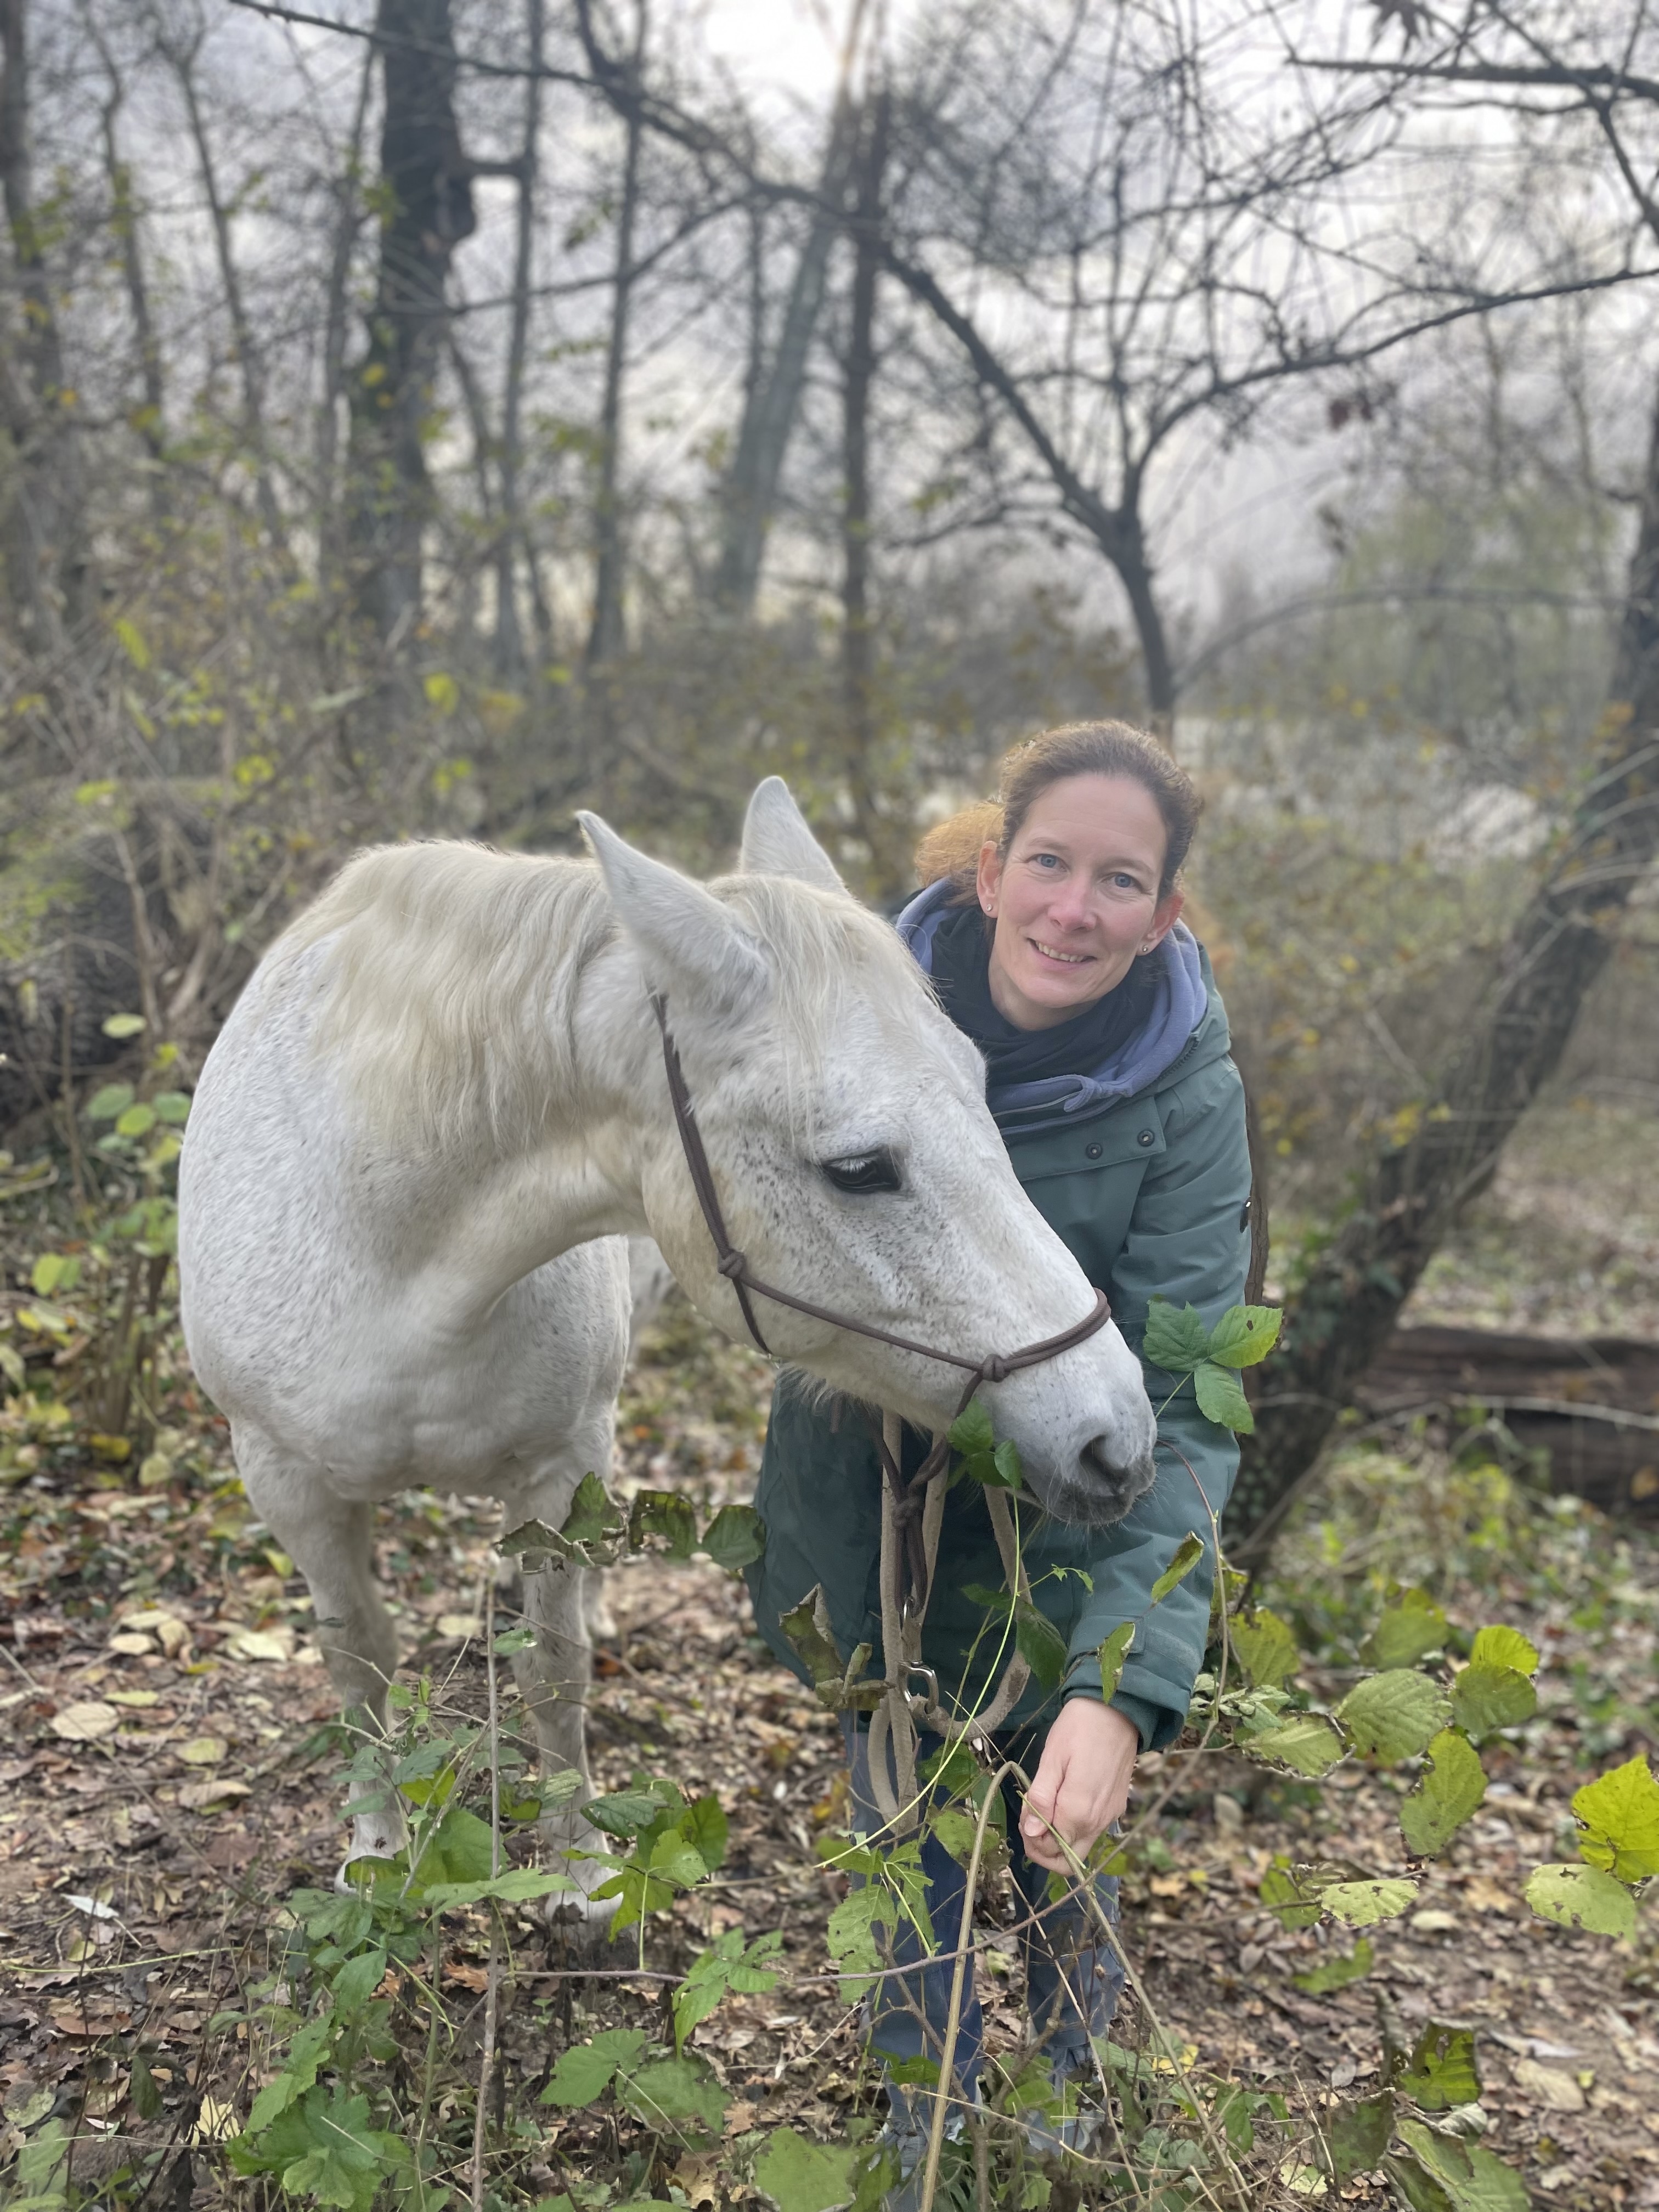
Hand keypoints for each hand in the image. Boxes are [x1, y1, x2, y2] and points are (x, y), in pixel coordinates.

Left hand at [1019, 1699, 1139, 1873]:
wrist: (1118, 1709)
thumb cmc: (1079, 1728)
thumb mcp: (1052, 1758)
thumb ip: (1041, 1798)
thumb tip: (1032, 1832)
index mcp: (1079, 1811)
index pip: (1052, 1850)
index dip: (1032, 1842)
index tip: (1023, 1818)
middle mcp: (1098, 1821)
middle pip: (1069, 1861)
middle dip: (1044, 1849)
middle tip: (1030, 1820)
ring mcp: (1111, 1816)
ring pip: (1081, 1847)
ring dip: (1059, 1839)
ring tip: (1045, 1807)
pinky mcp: (1117, 1807)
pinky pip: (1092, 1830)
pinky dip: (1074, 1828)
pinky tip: (1064, 1802)